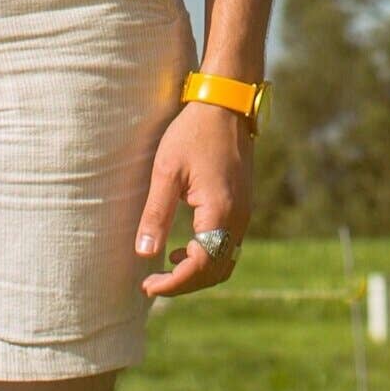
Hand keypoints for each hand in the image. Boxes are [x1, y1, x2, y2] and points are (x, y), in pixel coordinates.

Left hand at [137, 102, 251, 298]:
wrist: (226, 105)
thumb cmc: (193, 133)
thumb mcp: (167, 171)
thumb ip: (156, 214)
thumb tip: (144, 254)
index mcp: (220, 211)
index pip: (200, 266)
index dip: (173, 283)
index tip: (147, 285)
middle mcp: (238, 218)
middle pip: (215, 271)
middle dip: (184, 284)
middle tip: (152, 283)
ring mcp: (244, 213)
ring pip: (225, 262)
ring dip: (198, 273)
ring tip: (167, 268)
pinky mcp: (243, 206)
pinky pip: (229, 246)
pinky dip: (208, 257)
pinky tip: (184, 248)